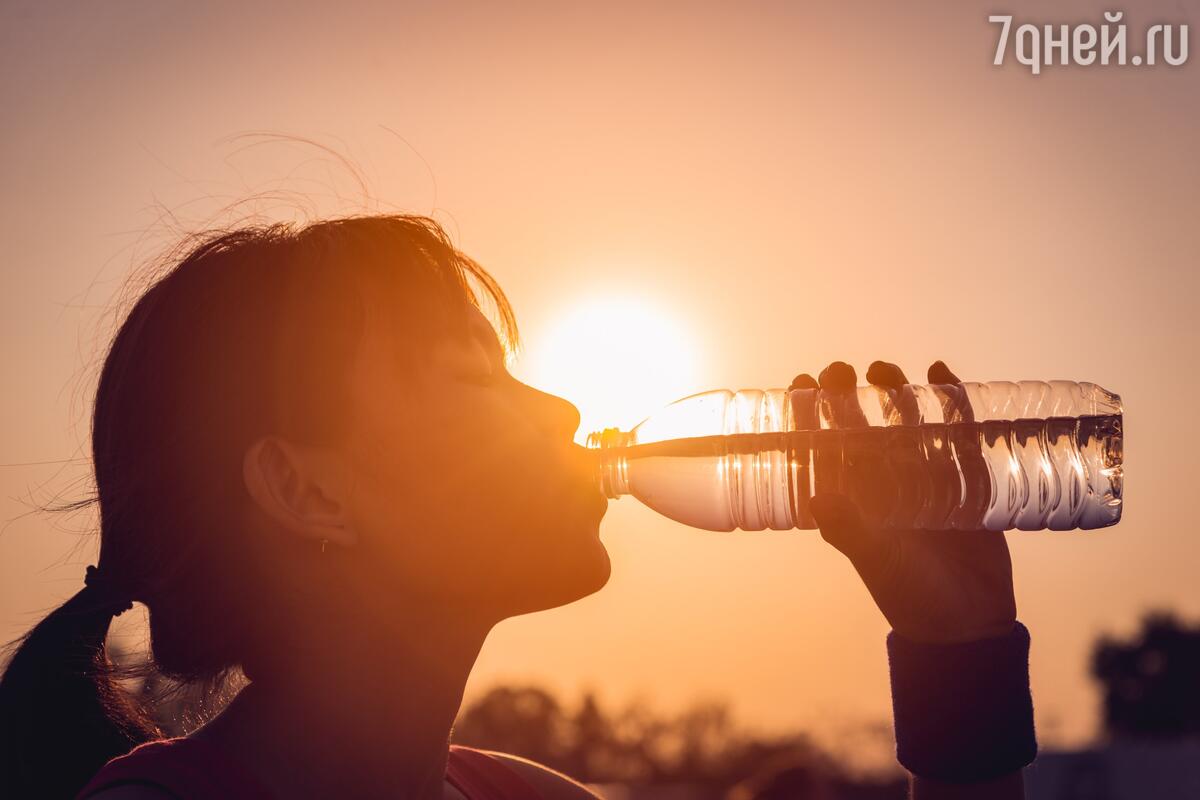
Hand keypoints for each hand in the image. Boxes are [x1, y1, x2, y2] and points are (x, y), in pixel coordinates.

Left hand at [793, 360, 1016, 643]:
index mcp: (852, 500)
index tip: (800, 382)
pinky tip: (941, 372)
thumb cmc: (910, 594)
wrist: (969, 622)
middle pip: (860, 425)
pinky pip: (956, 430)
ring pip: (904, 421)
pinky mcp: (965, 477)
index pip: (822, 447)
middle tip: (839, 369)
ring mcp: (923, 476)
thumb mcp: (877, 560)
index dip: (808, 414)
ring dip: (893, 391)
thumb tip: (818, 498)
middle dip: (847, 394)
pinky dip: (951, 401)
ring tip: (882, 368)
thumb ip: (851, 530)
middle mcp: (883, 483)